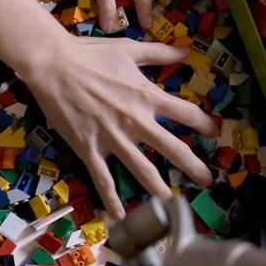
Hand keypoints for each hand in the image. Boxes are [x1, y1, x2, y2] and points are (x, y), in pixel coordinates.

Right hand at [18, 34, 216, 219]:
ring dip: (160, 190)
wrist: (53, 65)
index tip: (213, 133)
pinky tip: (119, 217)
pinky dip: (111, 200)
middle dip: (194, 167)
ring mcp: (113, 138)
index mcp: (147, 96)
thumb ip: (159, 52)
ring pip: (143, 170)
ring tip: (174, 205)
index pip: (186, 113)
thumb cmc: (90, 54)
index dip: (204, 124)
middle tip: (208, 181)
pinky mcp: (89, 149)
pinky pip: (103, 179)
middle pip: (174, 149)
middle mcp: (136, 121)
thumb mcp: (129, 48)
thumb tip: (186, 51)